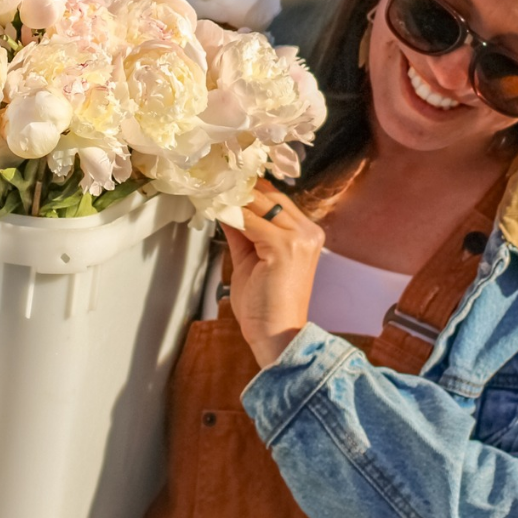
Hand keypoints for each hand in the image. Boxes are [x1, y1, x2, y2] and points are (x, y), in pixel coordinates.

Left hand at [223, 178, 322, 368]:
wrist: (276, 335)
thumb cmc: (265, 306)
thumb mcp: (251, 260)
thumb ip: (242, 233)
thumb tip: (225, 209)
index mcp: (306, 234)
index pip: (276, 200)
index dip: (249, 191)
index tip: (223, 184)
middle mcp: (308, 232)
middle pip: (270, 196)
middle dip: (239, 188)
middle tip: (212, 182)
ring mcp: (299, 238)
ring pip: (260, 204)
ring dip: (233, 198)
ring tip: (210, 193)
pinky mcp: (285, 246)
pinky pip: (250, 221)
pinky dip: (230, 215)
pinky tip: (215, 210)